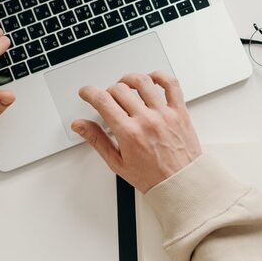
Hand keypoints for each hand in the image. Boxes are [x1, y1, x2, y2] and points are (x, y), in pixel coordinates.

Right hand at [71, 72, 201, 192]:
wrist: (181, 183)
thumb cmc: (152, 177)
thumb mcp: (117, 162)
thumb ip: (97, 140)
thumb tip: (80, 125)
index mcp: (129, 133)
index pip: (102, 101)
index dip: (89, 93)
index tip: (86, 92)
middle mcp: (147, 120)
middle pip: (119, 89)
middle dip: (107, 91)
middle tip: (107, 99)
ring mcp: (164, 114)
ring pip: (143, 82)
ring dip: (129, 80)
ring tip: (125, 86)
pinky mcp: (180, 112)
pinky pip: (171, 84)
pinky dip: (160, 76)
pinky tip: (151, 80)